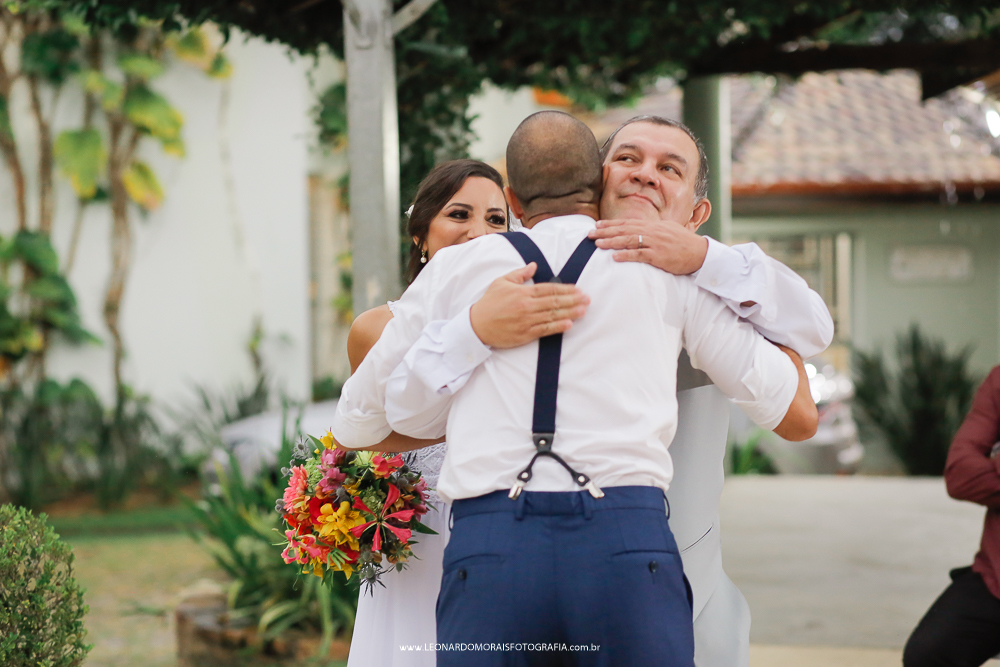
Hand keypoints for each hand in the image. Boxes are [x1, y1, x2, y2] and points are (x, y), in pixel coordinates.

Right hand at [470, 263, 589, 347]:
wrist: (476, 325)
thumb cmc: (489, 303)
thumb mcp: (501, 282)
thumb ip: (519, 274)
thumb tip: (534, 265)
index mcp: (522, 292)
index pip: (548, 289)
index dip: (565, 289)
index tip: (578, 289)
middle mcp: (526, 306)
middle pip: (554, 302)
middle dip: (573, 300)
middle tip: (587, 299)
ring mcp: (526, 321)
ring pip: (552, 316)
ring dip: (570, 313)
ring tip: (583, 310)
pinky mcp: (525, 334)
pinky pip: (544, 330)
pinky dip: (557, 327)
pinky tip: (568, 324)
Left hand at [588, 219, 708, 274]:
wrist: (700, 253)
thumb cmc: (684, 243)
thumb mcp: (667, 231)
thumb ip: (652, 230)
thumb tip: (639, 230)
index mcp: (652, 226)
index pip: (627, 223)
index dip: (611, 224)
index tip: (597, 225)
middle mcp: (652, 231)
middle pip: (624, 230)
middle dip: (605, 231)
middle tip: (589, 234)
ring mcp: (655, 243)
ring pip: (629, 240)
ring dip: (611, 242)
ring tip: (597, 244)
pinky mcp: (659, 256)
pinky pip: (639, 255)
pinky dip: (626, 255)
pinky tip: (614, 257)